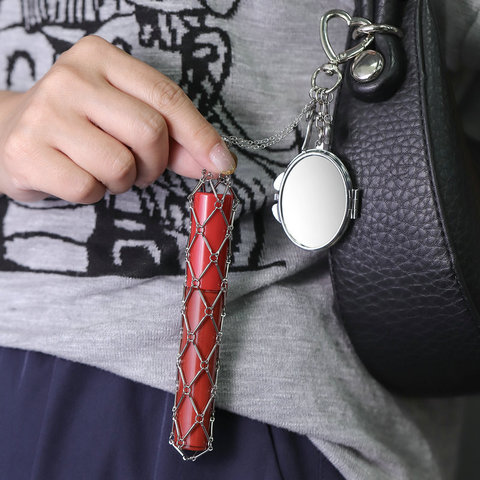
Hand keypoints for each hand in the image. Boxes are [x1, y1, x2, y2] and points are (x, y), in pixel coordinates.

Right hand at [0, 35, 235, 202]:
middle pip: (150, 132)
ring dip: (122, 180)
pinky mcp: (27, 153)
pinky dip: (92, 193)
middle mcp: (70, 77)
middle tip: (138, 166)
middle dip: (154, 163)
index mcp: (100, 58)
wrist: (8, 132)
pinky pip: (88, 188)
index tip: (222, 164)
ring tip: (101, 168)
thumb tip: (215, 162)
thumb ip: (171, 135)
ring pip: (121, 166)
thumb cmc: (80, 125)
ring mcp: (45, 113)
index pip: (166, 98)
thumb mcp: (124, 116)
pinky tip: (75, 176)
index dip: (200, 135)